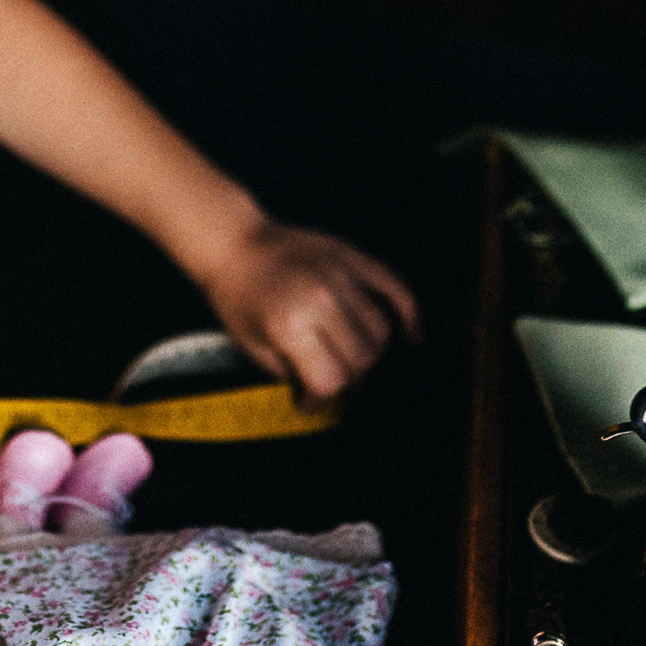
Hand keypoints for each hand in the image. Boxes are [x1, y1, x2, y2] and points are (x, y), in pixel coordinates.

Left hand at [197, 222, 420, 403]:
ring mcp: (341, 274)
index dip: (321, 400)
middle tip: (328, 379)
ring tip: (347, 358)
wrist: (232, 243)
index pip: (330, 380)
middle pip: (361, 360)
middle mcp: (321, 299)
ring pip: (380, 332)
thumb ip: (291, 374)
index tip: (311, 402)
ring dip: (369, 354)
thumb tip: (324, 395)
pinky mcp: (352, 257)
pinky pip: (395, 287)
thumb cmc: (236, 296)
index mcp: (291, 323)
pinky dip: (409, 314)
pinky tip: (413, 336)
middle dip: (347, 380)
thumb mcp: (252, 347)